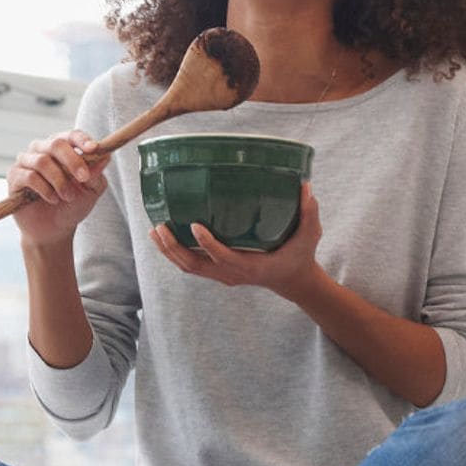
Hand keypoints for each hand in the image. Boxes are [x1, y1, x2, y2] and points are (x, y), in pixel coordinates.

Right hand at [8, 129, 109, 245]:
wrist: (54, 230)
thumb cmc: (73, 206)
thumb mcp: (91, 190)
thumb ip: (97, 174)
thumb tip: (106, 156)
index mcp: (63, 149)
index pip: (71, 136)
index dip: (82, 139)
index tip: (93, 149)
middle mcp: (43, 150)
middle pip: (56, 143)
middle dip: (73, 161)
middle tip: (84, 178)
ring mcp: (26, 162)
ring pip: (43, 161)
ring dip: (60, 181)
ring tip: (68, 197)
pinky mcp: (15, 176)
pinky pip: (30, 176)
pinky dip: (45, 189)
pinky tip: (53, 199)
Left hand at [149, 182, 322, 299]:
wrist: (293, 280)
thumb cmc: (299, 255)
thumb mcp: (309, 235)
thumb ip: (309, 213)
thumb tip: (305, 186)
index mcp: (251, 266)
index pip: (223, 257)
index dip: (207, 244)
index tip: (194, 225)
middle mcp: (232, 274)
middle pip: (195, 265)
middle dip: (174, 248)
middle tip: (160, 227)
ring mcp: (223, 275)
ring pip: (189, 267)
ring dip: (169, 251)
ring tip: (155, 230)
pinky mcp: (219, 272)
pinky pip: (192, 265)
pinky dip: (175, 253)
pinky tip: (164, 237)